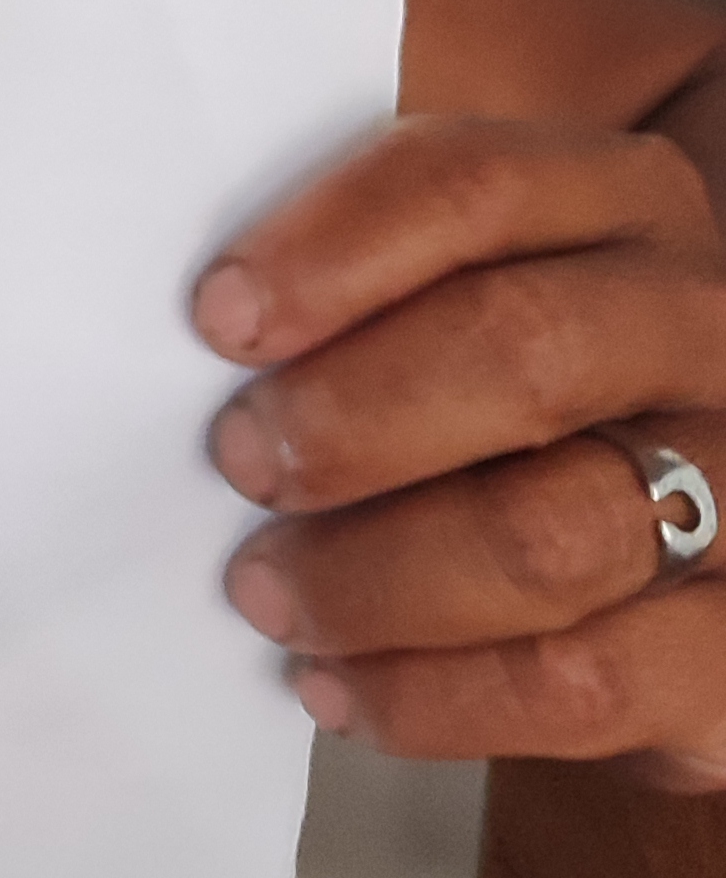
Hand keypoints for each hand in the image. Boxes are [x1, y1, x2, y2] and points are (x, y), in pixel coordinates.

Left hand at [199, 118, 725, 783]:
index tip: (219, 318)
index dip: (336, 248)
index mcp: (620, 205)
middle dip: (351, 417)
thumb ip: (362, 282)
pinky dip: (438, 695)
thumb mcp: (449, 301)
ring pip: (553, 529)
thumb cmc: (502, 412)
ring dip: (376, 573)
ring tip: (268, 593)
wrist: (660, 569)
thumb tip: (201, 322)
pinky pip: (585, 678)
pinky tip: (343, 688)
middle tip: (240, 463)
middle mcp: (704, 328)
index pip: (477, 182)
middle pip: (525, 348)